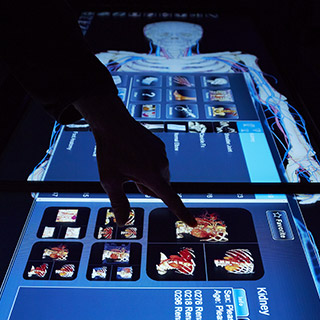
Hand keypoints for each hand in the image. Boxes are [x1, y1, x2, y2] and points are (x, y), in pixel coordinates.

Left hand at [74, 91, 196, 226]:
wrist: (113, 123)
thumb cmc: (110, 151)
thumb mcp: (110, 179)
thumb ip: (118, 202)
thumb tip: (122, 223)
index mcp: (152, 175)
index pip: (171, 200)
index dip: (182, 213)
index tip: (193, 223)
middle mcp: (162, 165)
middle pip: (160, 189)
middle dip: (146, 188)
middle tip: (129, 175)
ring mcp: (162, 154)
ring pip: (159, 176)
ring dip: (148, 176)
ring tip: (131, 162)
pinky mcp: (160, 146)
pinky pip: (158, 163)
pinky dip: (149, 165)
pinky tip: (135, 154)